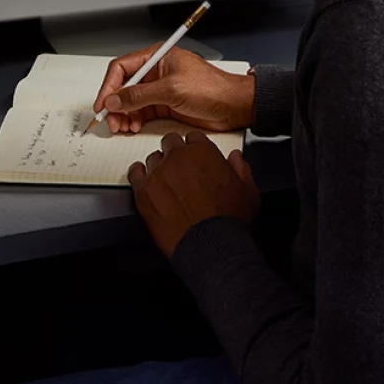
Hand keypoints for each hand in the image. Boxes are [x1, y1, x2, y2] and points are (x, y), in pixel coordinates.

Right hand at [93, 46, 254, 133]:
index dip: (109, 86)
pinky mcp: (165, 105)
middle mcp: (156, 72)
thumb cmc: (212, 89)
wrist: (233, 106)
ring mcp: (159, 89)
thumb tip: (115, 100)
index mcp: (157, 57)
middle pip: (124, 86)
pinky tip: (133, 127)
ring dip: (123, 115)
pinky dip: (134, 120)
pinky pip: (141, 112)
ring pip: (131, 102)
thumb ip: (140, 95)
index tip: (103, 104)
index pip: (122, 68)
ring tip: (123, 127)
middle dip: (115, 104)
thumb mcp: (171, 90)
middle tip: (111, 120)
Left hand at [128, 131, 259, 258]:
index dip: (195, 148)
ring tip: (166, 181)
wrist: (210, 246)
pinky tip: (144, 179)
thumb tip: (235, 158)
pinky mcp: (143, 192)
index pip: (193, 137)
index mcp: (203, 152)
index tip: (196, 157)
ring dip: (160, 166)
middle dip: (176, 152)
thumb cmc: (228, 221)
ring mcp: (158, 174)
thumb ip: (241, 169)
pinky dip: (139, 175)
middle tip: (181, 168)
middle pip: (170, 143)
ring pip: (153, 158)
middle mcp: (178, 158)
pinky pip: (135, 173)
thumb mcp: (248, 191)